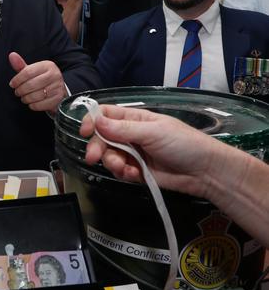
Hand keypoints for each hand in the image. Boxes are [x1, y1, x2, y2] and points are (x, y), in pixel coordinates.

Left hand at [8, 52, 65, 112]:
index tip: (12, 84)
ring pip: (34, 96)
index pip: (27, 72)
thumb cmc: (42, 79)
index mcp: (47, 65)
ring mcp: (57, 87)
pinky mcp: (58, 99)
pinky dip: (32, 105)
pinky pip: (40, 105)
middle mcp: (54, 75)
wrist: (58, 90)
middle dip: (20, 90)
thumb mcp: (32, 71)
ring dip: (25, 98)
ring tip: (24, 97)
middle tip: (18, 92)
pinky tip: (32, 102)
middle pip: (30, 85)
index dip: (17, 80)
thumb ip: (21, 65)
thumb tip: (11, 55)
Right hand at [79, 105, 214, 197]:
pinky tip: (134, 175)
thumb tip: (96, 121)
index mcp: (134, 118)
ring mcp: (133, 153)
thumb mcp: (153, 132)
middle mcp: (130, 134)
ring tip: (126, 169)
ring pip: (109, 155)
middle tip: (94, 158)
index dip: (92, 121)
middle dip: (97, 147)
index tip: (85, 131)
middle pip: (102, 137)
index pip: (105, 114)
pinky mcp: (136, 170)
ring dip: (112, 163)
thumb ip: (123, 128)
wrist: (205, 172)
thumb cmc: (184, 144)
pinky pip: (119, 170)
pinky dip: (123, 173)